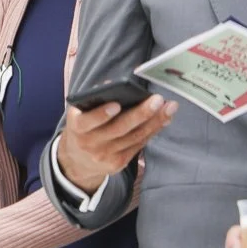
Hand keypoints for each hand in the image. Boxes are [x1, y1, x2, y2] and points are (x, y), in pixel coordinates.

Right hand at [57, 94, 175, 193]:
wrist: (78, 160)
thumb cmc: (82, 128)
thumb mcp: (79, 114)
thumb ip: (93, 101)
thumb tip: (111, 84)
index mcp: (77, 127)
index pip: (89, 121)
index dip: (102, 114)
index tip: (117, 104)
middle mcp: (90, 143)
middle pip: (119, 128)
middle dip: (140, 114)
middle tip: (157, 100)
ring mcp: (106, 155)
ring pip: (134, 137)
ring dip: (154, 121)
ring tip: (169, 107)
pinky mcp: (119, 163)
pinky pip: (139, 145)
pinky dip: (153, 131)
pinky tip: (164, 120)